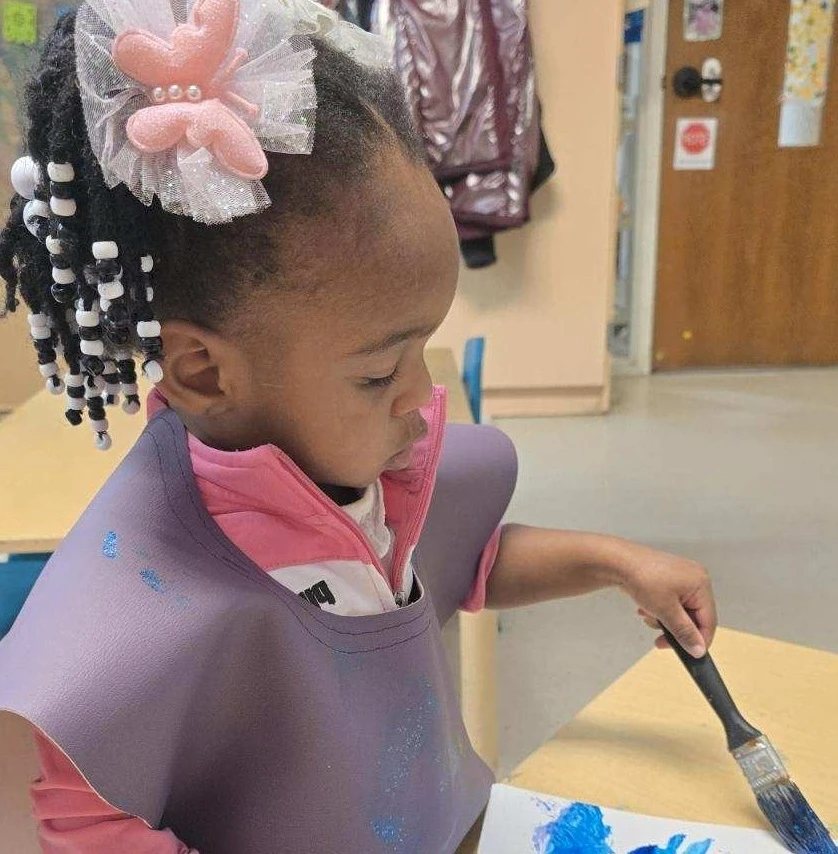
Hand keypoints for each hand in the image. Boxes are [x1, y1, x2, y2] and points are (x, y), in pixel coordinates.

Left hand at [614, 542, 716, 657]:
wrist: (618, 561)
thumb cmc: (643, 578)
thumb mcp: (666, 611)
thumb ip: (684, 632)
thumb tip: (698, 650)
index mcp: (701, 584)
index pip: (709, 621)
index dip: (699, 640)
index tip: (688, 654)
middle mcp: (695, 578)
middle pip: (694, 617)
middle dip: (675, 628)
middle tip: (660, 640)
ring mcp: (681, 577)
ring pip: (680, 612)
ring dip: (664, 620)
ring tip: (648, 616)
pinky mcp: (668, 579)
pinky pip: (670, 602)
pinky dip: (659, 610)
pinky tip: (645, 609)